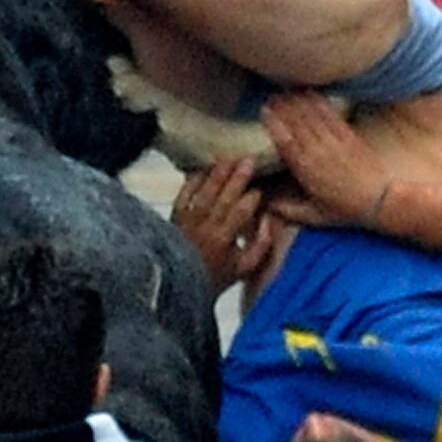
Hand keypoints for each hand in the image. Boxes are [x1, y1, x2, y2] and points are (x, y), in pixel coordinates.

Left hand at [172, 158, 272, 291]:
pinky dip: (192, 181)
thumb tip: (267, 220)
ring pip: (205, 193)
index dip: (252, 198)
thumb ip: (260, 246)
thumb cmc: (213, 276)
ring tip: (228, 159)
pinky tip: (201, 169)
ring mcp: (189, 220)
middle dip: (238, 178)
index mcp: (224, 239)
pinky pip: (183, 195)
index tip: (260, 188)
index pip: (242, 213)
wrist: (179, 282)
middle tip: (249, 160)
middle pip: (224, 198)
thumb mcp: (244, 268)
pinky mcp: (175, 217)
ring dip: (217, 175)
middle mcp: (206, 226)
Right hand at [260, 92, 391, 228]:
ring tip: (286, 91)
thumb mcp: (315, 216)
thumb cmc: (346, 210)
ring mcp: (334, 142)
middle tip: (271, 96)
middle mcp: (318, 152)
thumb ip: (289, 210)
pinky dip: (320, 102)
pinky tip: (311, 93)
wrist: (380, 200)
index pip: (285, 142)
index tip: (264, 111)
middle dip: (283, 107)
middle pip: (297, 123)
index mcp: (306, 170)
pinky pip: (331, 115)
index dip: (273, 124)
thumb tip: (268, 205)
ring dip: (298, 101)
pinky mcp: (349, 136)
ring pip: (312, 115)